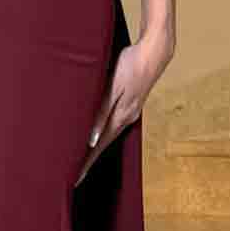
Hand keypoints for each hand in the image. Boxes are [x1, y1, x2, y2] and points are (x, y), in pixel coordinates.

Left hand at [73, 30, 173, 186]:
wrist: (155, 52)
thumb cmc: (131, 65)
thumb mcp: (114, 87)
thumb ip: (102, 112)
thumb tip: (92, 139)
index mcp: (120, 116)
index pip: (99, 146)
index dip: (86, 162)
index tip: (74, 178)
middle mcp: (126, 119)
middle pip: (103, 145)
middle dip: (89, 161)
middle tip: (74, 177)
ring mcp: (130, 113)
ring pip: (108, 137)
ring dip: (95, 150)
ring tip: (82, 161)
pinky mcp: (131, 105)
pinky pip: (113, 126)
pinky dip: (102, 136)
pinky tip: (97, 137)